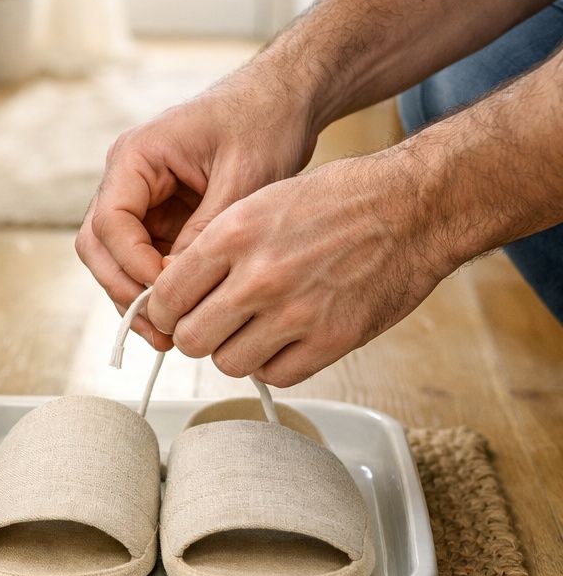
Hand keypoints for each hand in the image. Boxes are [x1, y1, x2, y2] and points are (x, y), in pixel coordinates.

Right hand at [76, 69, 317, 349]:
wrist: (282, 100)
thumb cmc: (263, 123)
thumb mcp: (243, 178)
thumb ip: (207, 231)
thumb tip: (177, 283)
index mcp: (135, 157)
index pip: (109, 222)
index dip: (133, 265)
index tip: (171, 292)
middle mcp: (126, 179)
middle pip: (98, 246)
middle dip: (124, 290)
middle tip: (161, 329)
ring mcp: (140, 199)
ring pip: (114, 259)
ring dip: (135, 295)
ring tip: (171, 333)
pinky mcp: (159, 216)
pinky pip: (143, 259)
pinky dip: (156, 288)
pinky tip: (184, 312)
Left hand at [143, 152, 451, 384]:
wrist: (412, 207)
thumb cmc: (335, 200)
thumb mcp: (258, 202)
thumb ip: (213, 249)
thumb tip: (174, 292)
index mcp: (232, 235)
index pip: (165, 297)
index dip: (164, 310)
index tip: (173, 312)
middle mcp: (259, 277)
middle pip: (191, 338)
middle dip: (195, 334)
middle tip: (211, 323)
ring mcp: (296, 313)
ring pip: (228, 363)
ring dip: (234, 350)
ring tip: (252, 328)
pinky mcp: (332, 340)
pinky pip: (276, 375)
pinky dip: (274, 363)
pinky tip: (284, 339)